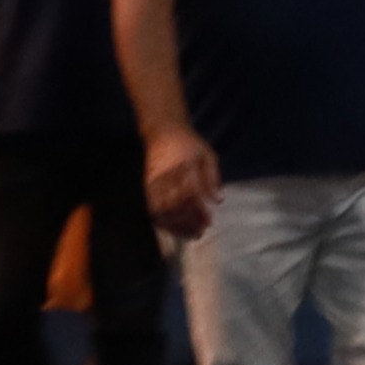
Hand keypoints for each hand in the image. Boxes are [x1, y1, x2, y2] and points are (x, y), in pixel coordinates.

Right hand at [143, 126, 221, 240]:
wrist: (163, 131)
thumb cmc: (190, 143)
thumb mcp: (208, 155)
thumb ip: (213, 178)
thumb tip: (218, 201)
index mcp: (184, 166)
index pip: (191, 195)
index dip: (199, 211)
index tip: (208, 222)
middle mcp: (167, 175)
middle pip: (175, 206)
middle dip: (188, 222)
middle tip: (200, 231)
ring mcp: (154, 181)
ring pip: (162, 210)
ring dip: (175, 225)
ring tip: (189, 234)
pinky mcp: (146, 185)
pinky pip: (152, 208)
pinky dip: (162, 220)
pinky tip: (174, 227)